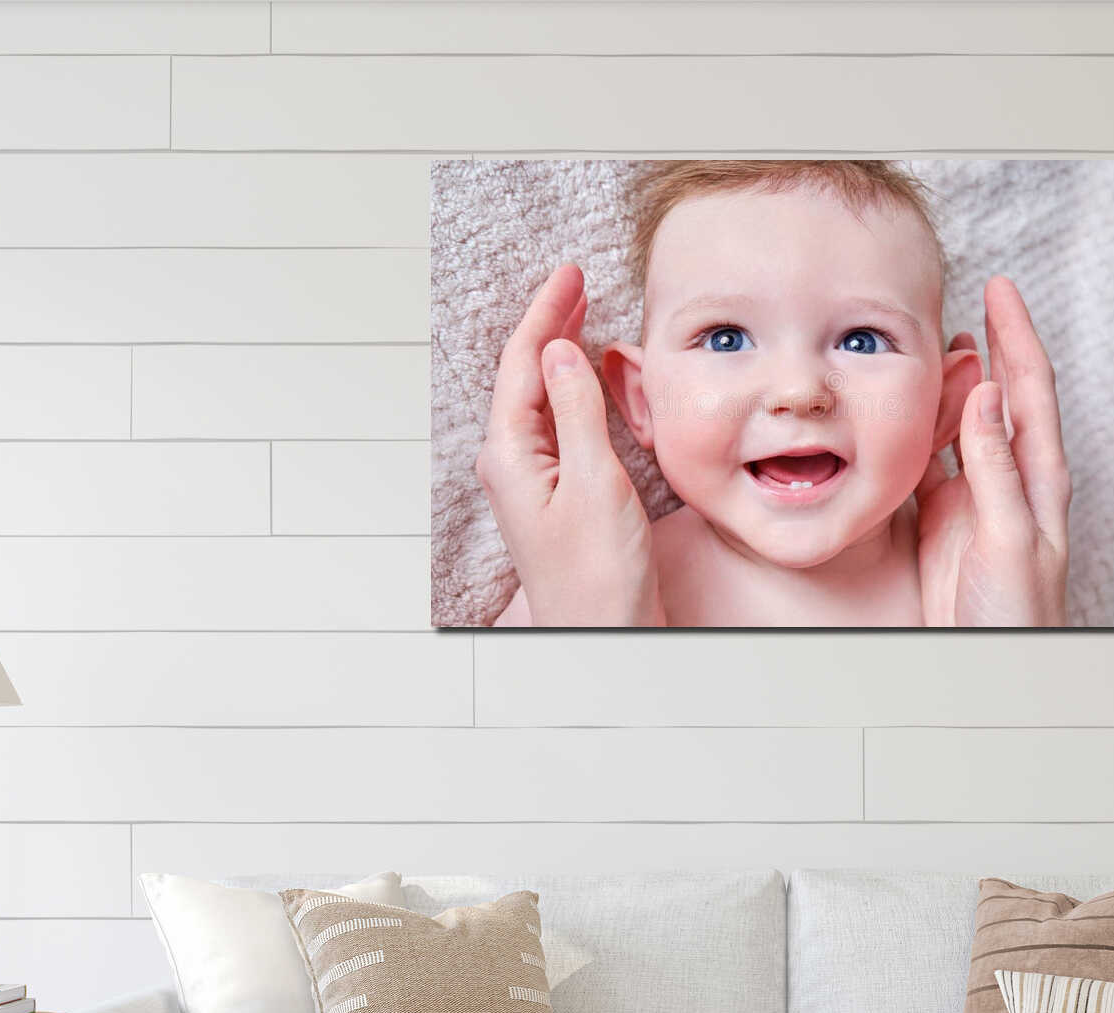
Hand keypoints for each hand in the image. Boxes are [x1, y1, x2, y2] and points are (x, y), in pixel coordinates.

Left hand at [475, 264, 662, 626]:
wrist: (603, 637)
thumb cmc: (598, 575)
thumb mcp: (594, 482)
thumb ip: (576, 412)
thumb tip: (559, 350)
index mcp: (510, 454)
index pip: (521, 364)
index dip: (545, 313)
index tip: (570, 273)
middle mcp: (512, 463)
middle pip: (525, 375)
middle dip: (550, 324)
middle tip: (577, 280)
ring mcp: (532, 480)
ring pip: (540, 398)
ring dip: (560, 355)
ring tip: (580, 315)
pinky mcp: (555, 496)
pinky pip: (557, 425)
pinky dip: (572, 391)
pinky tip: (587, 381)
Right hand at [915, 276, 1069, 626]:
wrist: (994, 668)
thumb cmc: (1019, 616)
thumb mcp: (1011, 538)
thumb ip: (997, 469)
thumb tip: (990, 395)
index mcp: (1038, 478)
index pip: (1031, 389)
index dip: (1017, 336)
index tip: (1001, 289)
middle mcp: (1009, 480)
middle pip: (1001, 395)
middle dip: (989, 344)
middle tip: (965, 298)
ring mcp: (975, 499)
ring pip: (962, 424)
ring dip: (951, 383)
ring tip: (932, 344)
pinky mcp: (942, 522)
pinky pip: (929, 463)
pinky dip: (917, 430)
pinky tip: (903, 411)